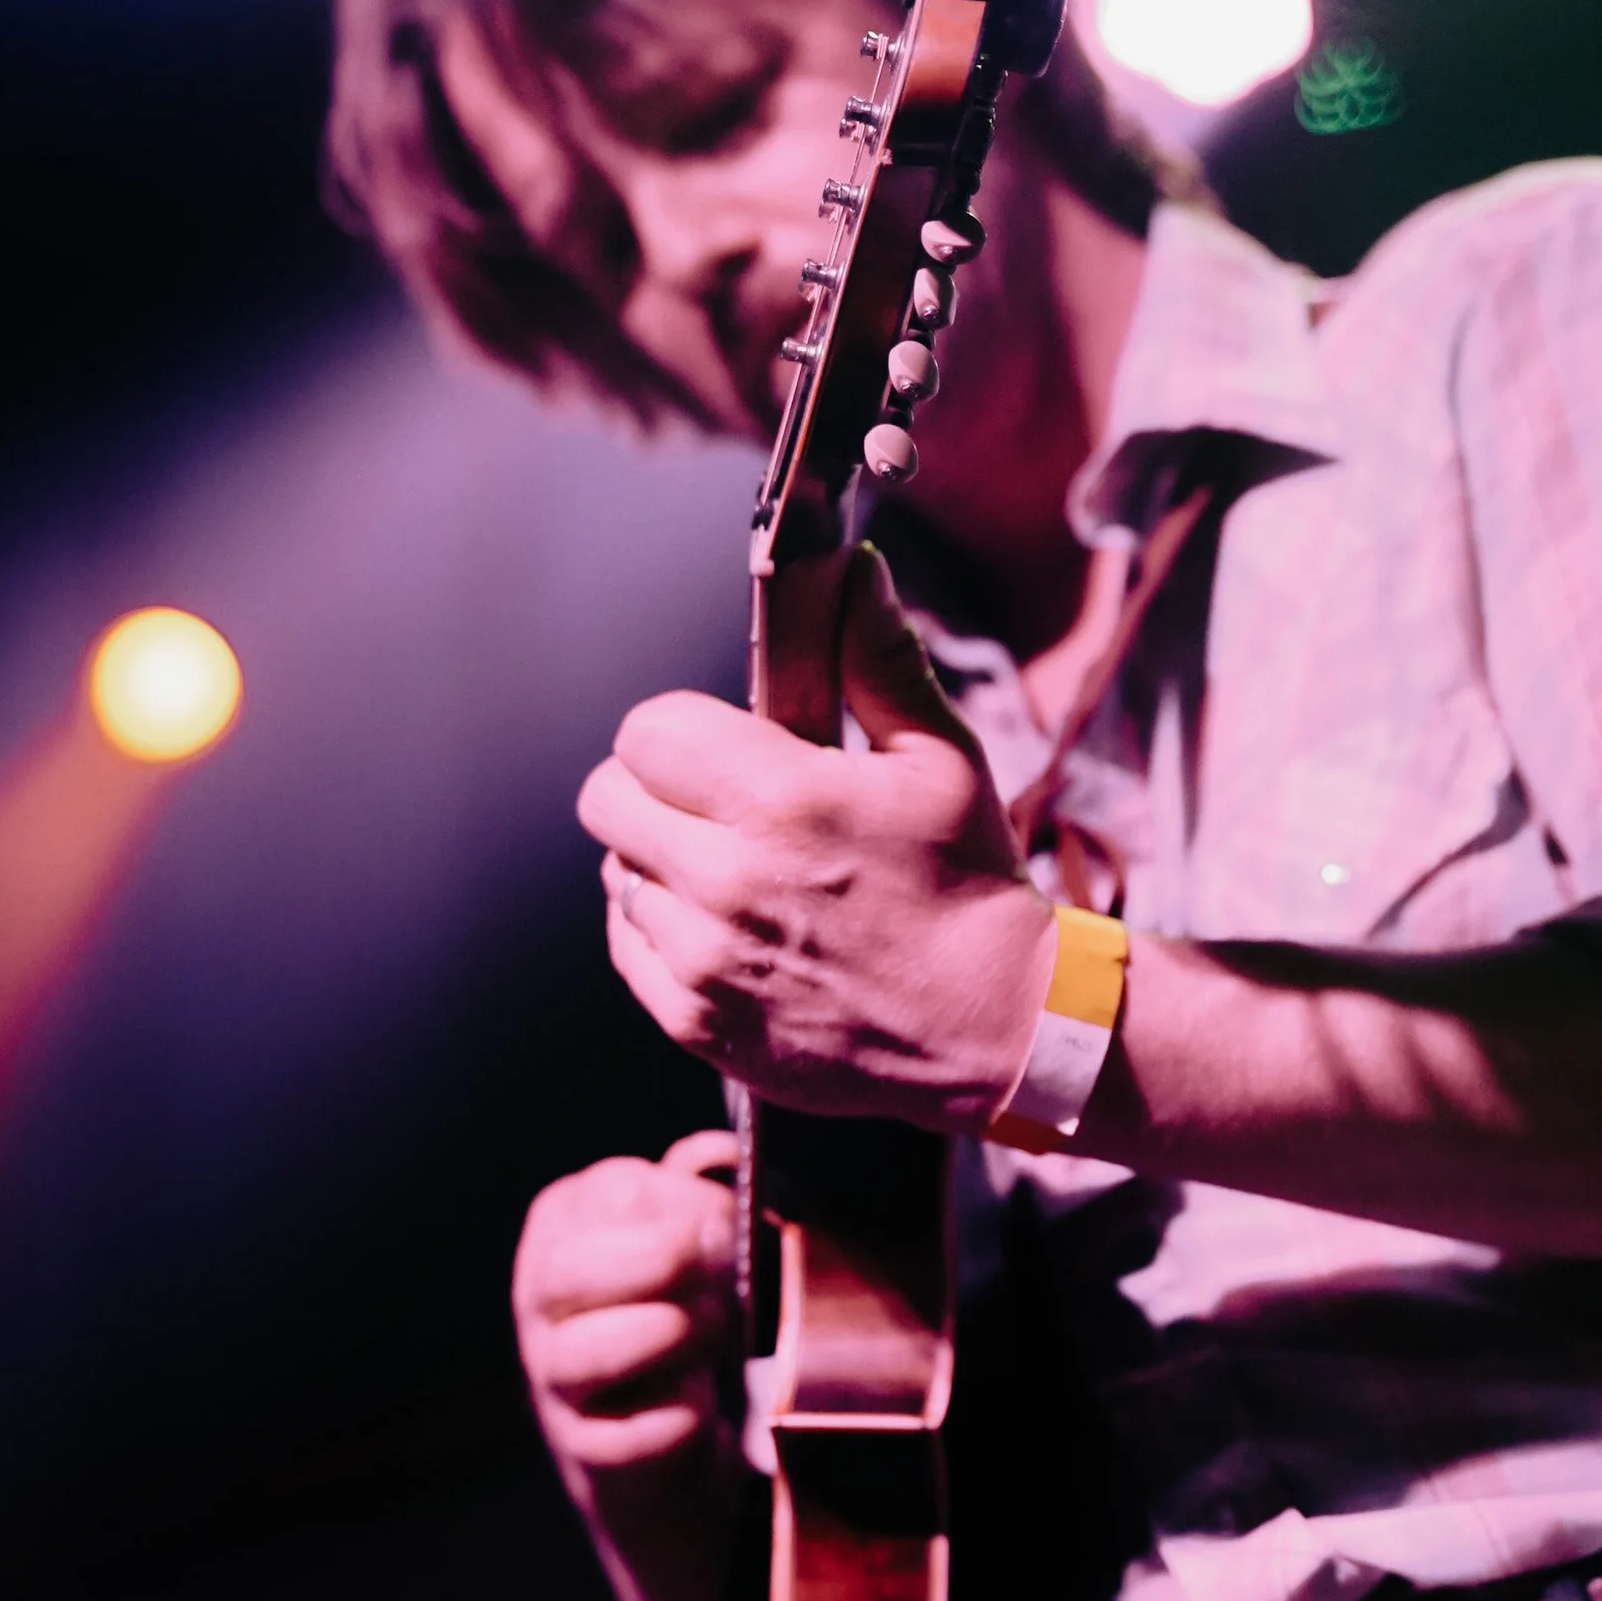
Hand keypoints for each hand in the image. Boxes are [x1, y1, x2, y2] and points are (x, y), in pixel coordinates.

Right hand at [512, 1129, 742, 1495]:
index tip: (727, 1225)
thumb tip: (715, 1154)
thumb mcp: (688, 1239)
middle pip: (567, 1271)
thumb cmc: (677, 1310)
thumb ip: (701, 1189)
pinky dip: (669, 1419)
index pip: (608, 1195)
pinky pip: (614, 1439)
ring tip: (711, 1331)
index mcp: (563, 1227)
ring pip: (579, 1356)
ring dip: (665, 1337)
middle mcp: (540, 1299)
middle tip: (718, 1268)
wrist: (666, 1428)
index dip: (683, 1205)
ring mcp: (552, 1377)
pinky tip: (700, 1403)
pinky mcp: (581, 1448)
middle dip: (659, 1263)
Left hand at [579, 550, 1055, 1129]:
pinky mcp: (697, 1021)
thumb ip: (877, 660)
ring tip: (736, 874)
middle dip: (652, 788)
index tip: (722, 750)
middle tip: (711, 804)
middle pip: (606, 798)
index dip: (680, 732)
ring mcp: (705, 959)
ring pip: (617, 875)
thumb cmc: (970, 886)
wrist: (995, 1028)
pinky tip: (730, 930)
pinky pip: (629, 947)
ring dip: (661, 864)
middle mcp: (727, 880)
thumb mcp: (942, 758)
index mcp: (782, 799)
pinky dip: (663, 932)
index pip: (646, 730)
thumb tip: (850, 572)